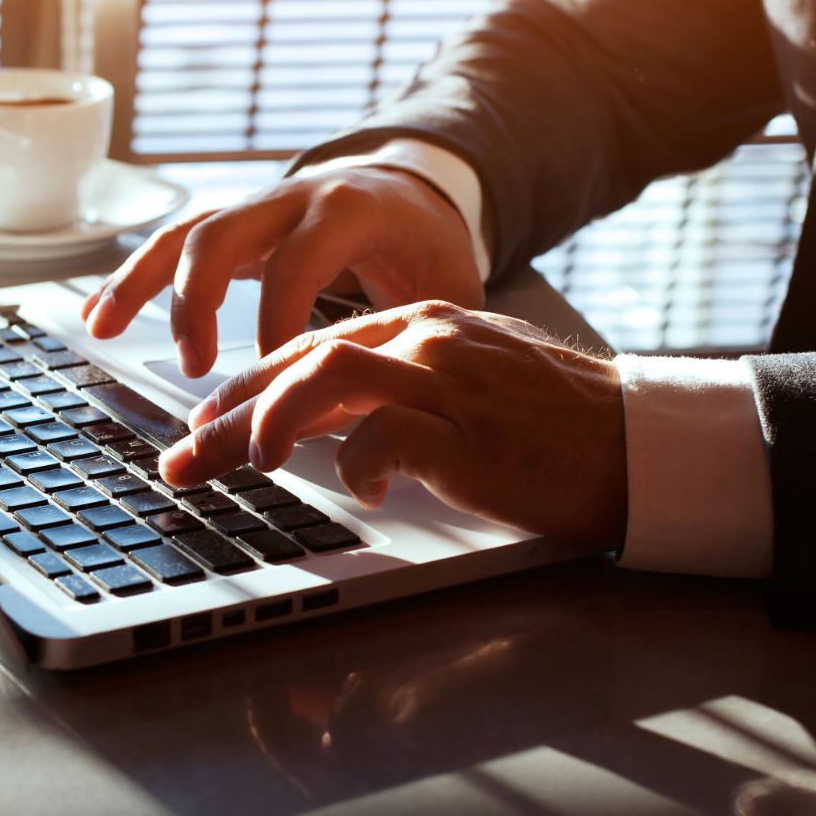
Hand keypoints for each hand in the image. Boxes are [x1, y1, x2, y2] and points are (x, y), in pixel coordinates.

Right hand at [80, 165, 483, 376]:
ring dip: (140, 283)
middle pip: (222, 235)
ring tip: (103, 331)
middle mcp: (293, 198)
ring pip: (184, 233)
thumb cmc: (427, 246)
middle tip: (197, 367)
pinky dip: (133, 277)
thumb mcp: (447, 284)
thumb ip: (423, 337)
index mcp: (349, 211)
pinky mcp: (233, 222)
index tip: (272, 380)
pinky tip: (99, 316)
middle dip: (198, 302)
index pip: (298, 262)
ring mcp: (256, 206)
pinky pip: (173, 241)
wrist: (413, 186)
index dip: (278, 323)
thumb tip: (400, 407)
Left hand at [158, 301, 628, 550]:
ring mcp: (447, 379)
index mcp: (421, 325)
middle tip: (181, 461)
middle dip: (228, 414)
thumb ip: (399, 395)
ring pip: (328, 375)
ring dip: (272, 421)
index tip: (202, 430)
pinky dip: (357, 463)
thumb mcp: (467, 389)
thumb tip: (328, 432)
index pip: (308, 348)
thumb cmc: (552, 429)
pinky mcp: (470, 429)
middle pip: (299, 362)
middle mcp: (425, 339)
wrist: (634, 443)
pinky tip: (357, 490)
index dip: (245, 391)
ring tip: (245, 464)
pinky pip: (388, 435)